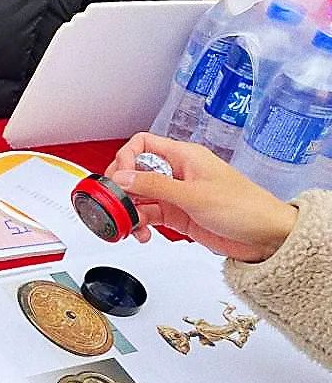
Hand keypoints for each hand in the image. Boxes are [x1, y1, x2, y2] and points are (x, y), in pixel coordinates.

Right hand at [104, 132, 297, 262]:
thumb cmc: (245, 208)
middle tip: (116, 206)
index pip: (142, 145)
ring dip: (130, 212)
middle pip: (135, 173)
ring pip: (139, 197)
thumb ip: (155, 185)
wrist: (266, 237)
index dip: (125, 159)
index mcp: (184, 157)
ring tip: (130, 225)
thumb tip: (123, 176)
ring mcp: (176, 195)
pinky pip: (148, 215)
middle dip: (122, 190)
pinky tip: (142, 233)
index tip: (119, 180)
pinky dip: (140, 224)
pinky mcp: (176, 215)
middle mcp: (177, 173)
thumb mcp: (194, 195)